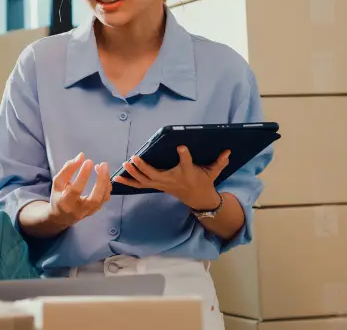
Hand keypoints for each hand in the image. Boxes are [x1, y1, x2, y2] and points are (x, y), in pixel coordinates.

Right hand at [49, 153, 111, 226]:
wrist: (61, 216)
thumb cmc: (58, 196)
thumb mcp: (57, 182)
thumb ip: (68, 169)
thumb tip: (81, 156)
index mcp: (65, 202)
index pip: (76, 189)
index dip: (83, 175)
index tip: (88, 161)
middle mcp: (78, 210)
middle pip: (95, 198)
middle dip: (101, 180)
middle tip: (102, 164)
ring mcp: (88, 212)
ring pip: (102, 199)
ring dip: (106, 181)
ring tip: (103, 167)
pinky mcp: (95, 211)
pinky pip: (105, 199)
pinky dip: (107, 186)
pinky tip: (104, 176)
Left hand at [113, 146, 229, 209]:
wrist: (198, 199)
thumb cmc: (204, 182)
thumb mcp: (214, 172)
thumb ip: (220, 162)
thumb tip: (229, 151)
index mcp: (187, 173)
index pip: (186, 163)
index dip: (184, 156)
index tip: (180, 147)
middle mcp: (172, 180)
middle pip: (156, 175)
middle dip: (144, 167)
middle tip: (134, 157)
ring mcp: (162, 184)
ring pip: (145, 181)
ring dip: (134, 173)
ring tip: (125, 163)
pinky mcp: (156, 186)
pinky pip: (140, 185)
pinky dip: (128, 182)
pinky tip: (117, 179)